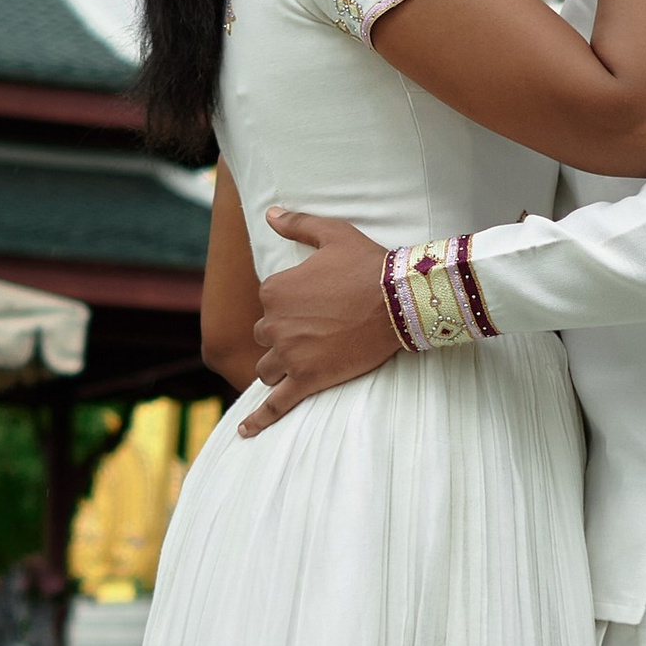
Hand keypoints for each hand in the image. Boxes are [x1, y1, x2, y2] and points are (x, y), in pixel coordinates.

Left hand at [240, 210, 397, 434]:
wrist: (400, 300)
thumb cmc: (368, 264)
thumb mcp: (332, 234)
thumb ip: (297, 224)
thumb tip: (269, 214)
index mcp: (274, 290)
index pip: (268, 304)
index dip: (291, 306)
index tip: (318, 303)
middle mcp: (274, 324)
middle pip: (265, 337)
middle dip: (284, 336)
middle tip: (318, 330)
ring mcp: (290, 355)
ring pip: (267, 368)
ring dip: (280, 365)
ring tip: (304, 361)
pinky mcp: (307, 380)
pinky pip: (276, 404)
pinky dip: (258, 420)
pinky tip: (244, 432)